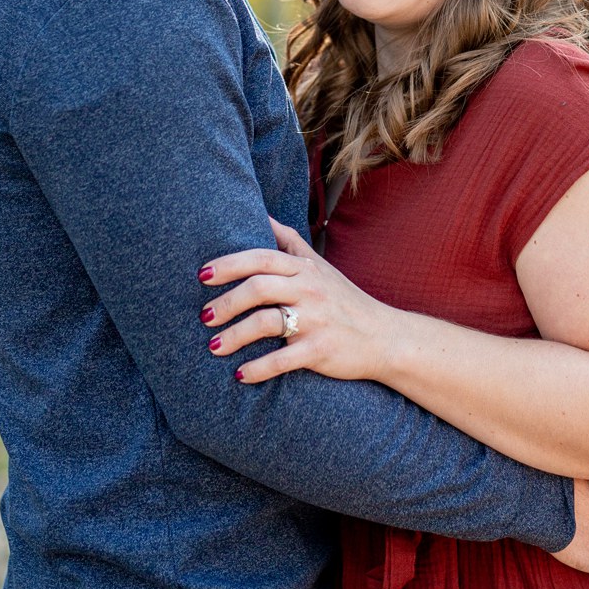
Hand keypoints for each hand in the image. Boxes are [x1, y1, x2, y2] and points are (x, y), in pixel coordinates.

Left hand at [199, 218, 402, 383]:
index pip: (261, 258)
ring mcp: (316, 321)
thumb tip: (262, 214)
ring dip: (234, 336)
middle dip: (225, 302)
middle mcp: (309, 290)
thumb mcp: (320, 265)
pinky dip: (258, 369)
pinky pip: (282, 360)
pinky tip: (239, 375)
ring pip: (265, 323)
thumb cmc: (344, 299)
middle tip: (203, 316)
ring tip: (213, 347)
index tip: (202, 275)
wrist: (386, 338)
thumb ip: (290, 241)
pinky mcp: (320, 350)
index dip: (229, 264)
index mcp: (305, 269)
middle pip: (258, 288)